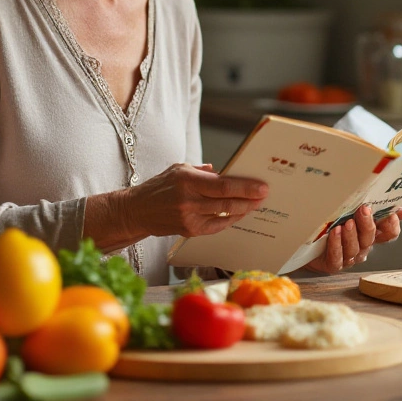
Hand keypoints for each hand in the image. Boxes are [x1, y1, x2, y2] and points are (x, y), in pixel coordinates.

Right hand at [124, 163, 267, 238]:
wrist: (137, 211)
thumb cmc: (160, 187)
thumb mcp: (179, 169)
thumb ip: (203, 171)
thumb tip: (225, 173)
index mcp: (187, 181)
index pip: (223, 185)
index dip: (245, 187)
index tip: (262, 187)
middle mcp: (189, 201)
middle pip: (227, 203)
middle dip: (250, 200)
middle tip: (264, 196)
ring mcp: (189, 218)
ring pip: (224, 216)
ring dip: (243, 210)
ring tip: (256, 204)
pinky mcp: (189, 231)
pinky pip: (216, 226)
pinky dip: (229, 220)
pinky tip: (239, 214)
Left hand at [303, 205, 401, 273]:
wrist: (308, 240)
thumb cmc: (335, 224)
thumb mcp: (357, 213)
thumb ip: (383, 211)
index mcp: (372, 235)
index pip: (390, 233)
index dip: (391, 224)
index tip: (389, 213)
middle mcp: (362, 247)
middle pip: (371, 239)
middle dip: (367, 224)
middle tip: (363, 210)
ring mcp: (348, 257)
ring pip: (354, 249)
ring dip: (351, 235)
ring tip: (346, 223)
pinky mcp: (332, 264)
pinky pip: (337, 257)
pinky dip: (336, 245)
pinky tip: (334, 233)